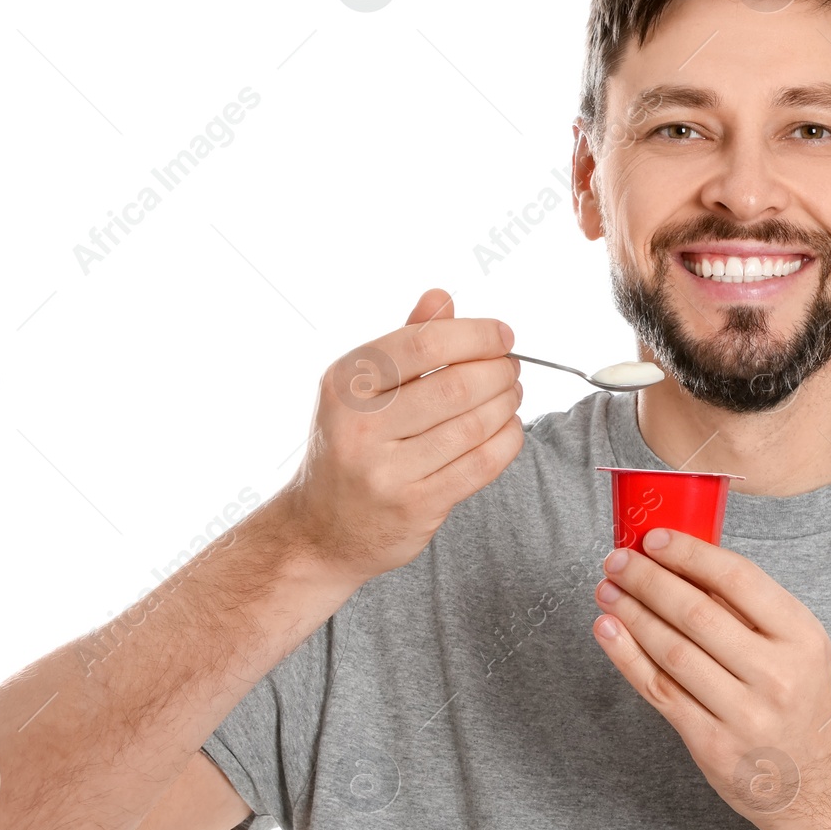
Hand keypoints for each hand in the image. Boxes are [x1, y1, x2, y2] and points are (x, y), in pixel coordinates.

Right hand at [283, 289, 523, 586]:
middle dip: (498, 372)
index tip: (503, 336)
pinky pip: (481, 465)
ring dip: (506, 405)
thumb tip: (442, 297)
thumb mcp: (359, 391)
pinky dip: (507, 440)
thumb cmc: (348, 448)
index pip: (425, 344)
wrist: (319, 531)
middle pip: (456, 385)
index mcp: (346, 384)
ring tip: (511, 395)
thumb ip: (403, 343)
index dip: (476, 335)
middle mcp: (361, 426)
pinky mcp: (416, 506)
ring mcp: (387, 471)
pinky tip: (508, 428)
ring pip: (474, 425)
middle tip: (511, 369)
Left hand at [590, 527, 830, 829]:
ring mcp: (743, 713)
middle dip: (648, 580)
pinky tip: (608, 631)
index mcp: (802, 638)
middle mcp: (776, 675)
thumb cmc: (802, 707)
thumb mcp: (800, 651)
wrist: (819, 789)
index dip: (689, 554)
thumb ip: (750, 612)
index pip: (738, 579)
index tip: (654, 538)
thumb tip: (683, 562)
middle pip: (696, 613)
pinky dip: (627, 656)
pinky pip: (658, 690)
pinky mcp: (711, 743)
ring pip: (671, 651)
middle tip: (618, 560)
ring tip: (607, 590)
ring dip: (631, 614)